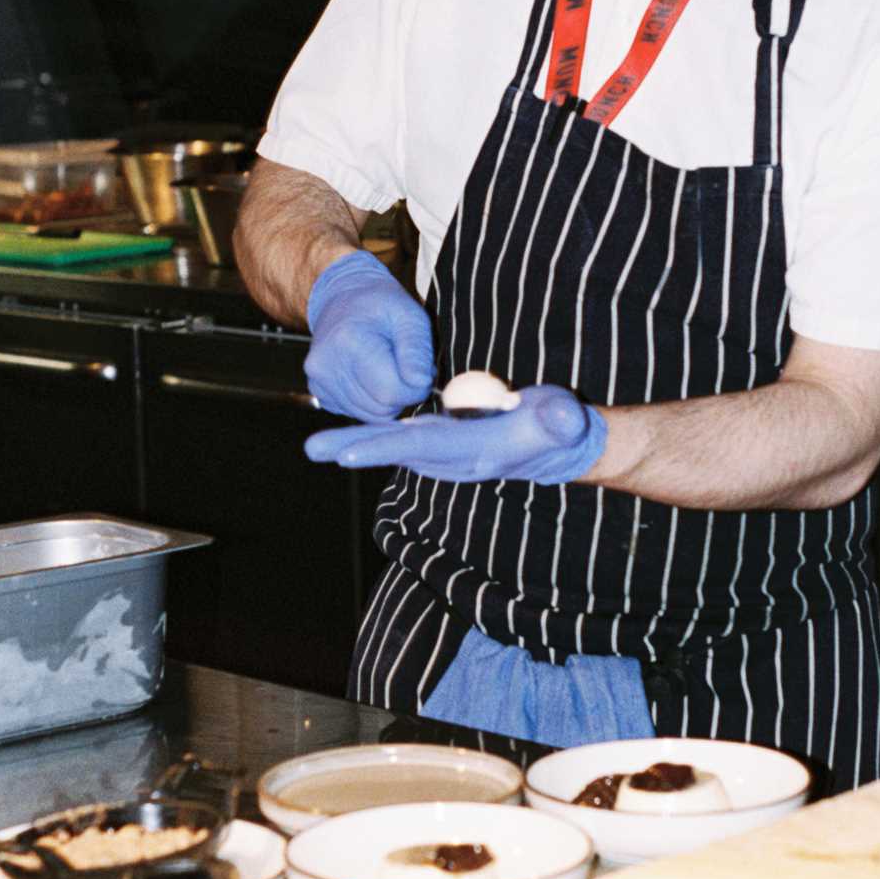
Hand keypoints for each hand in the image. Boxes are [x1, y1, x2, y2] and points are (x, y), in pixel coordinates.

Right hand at [304, 250, 434, 421]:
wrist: (343, 297)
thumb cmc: (381, 305)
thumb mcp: (409, 316)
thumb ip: (417, 351)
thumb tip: (421, 384)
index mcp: (349, 342)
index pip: (391, 392)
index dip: (415, 388)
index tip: (421, 372)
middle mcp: (326, 365)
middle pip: (380, 407)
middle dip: (402, 393)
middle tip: (405, 367)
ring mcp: (319, 381)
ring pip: (370, 414)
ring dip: (387, 398)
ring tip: (387, 368)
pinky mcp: (319, 392)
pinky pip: (357, 412)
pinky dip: (371, 400)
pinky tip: (370, 375)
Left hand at [304, 382, 607, 484]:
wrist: (558, 448)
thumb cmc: (561, 428)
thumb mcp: (565, 420)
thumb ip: (561, 420)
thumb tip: (561, 419)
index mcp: (477, 451)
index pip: (424, 447)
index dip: (386, 446)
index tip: (350, 450)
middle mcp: (455, 459)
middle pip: (398, 451)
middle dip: (356, 449)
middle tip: (314, 449)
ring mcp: (448, 454)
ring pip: (396, 448)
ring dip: (358, 445)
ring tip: (318, 447)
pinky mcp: (445, 445)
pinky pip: (403, 443)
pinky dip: (375, 439)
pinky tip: (349, 438)